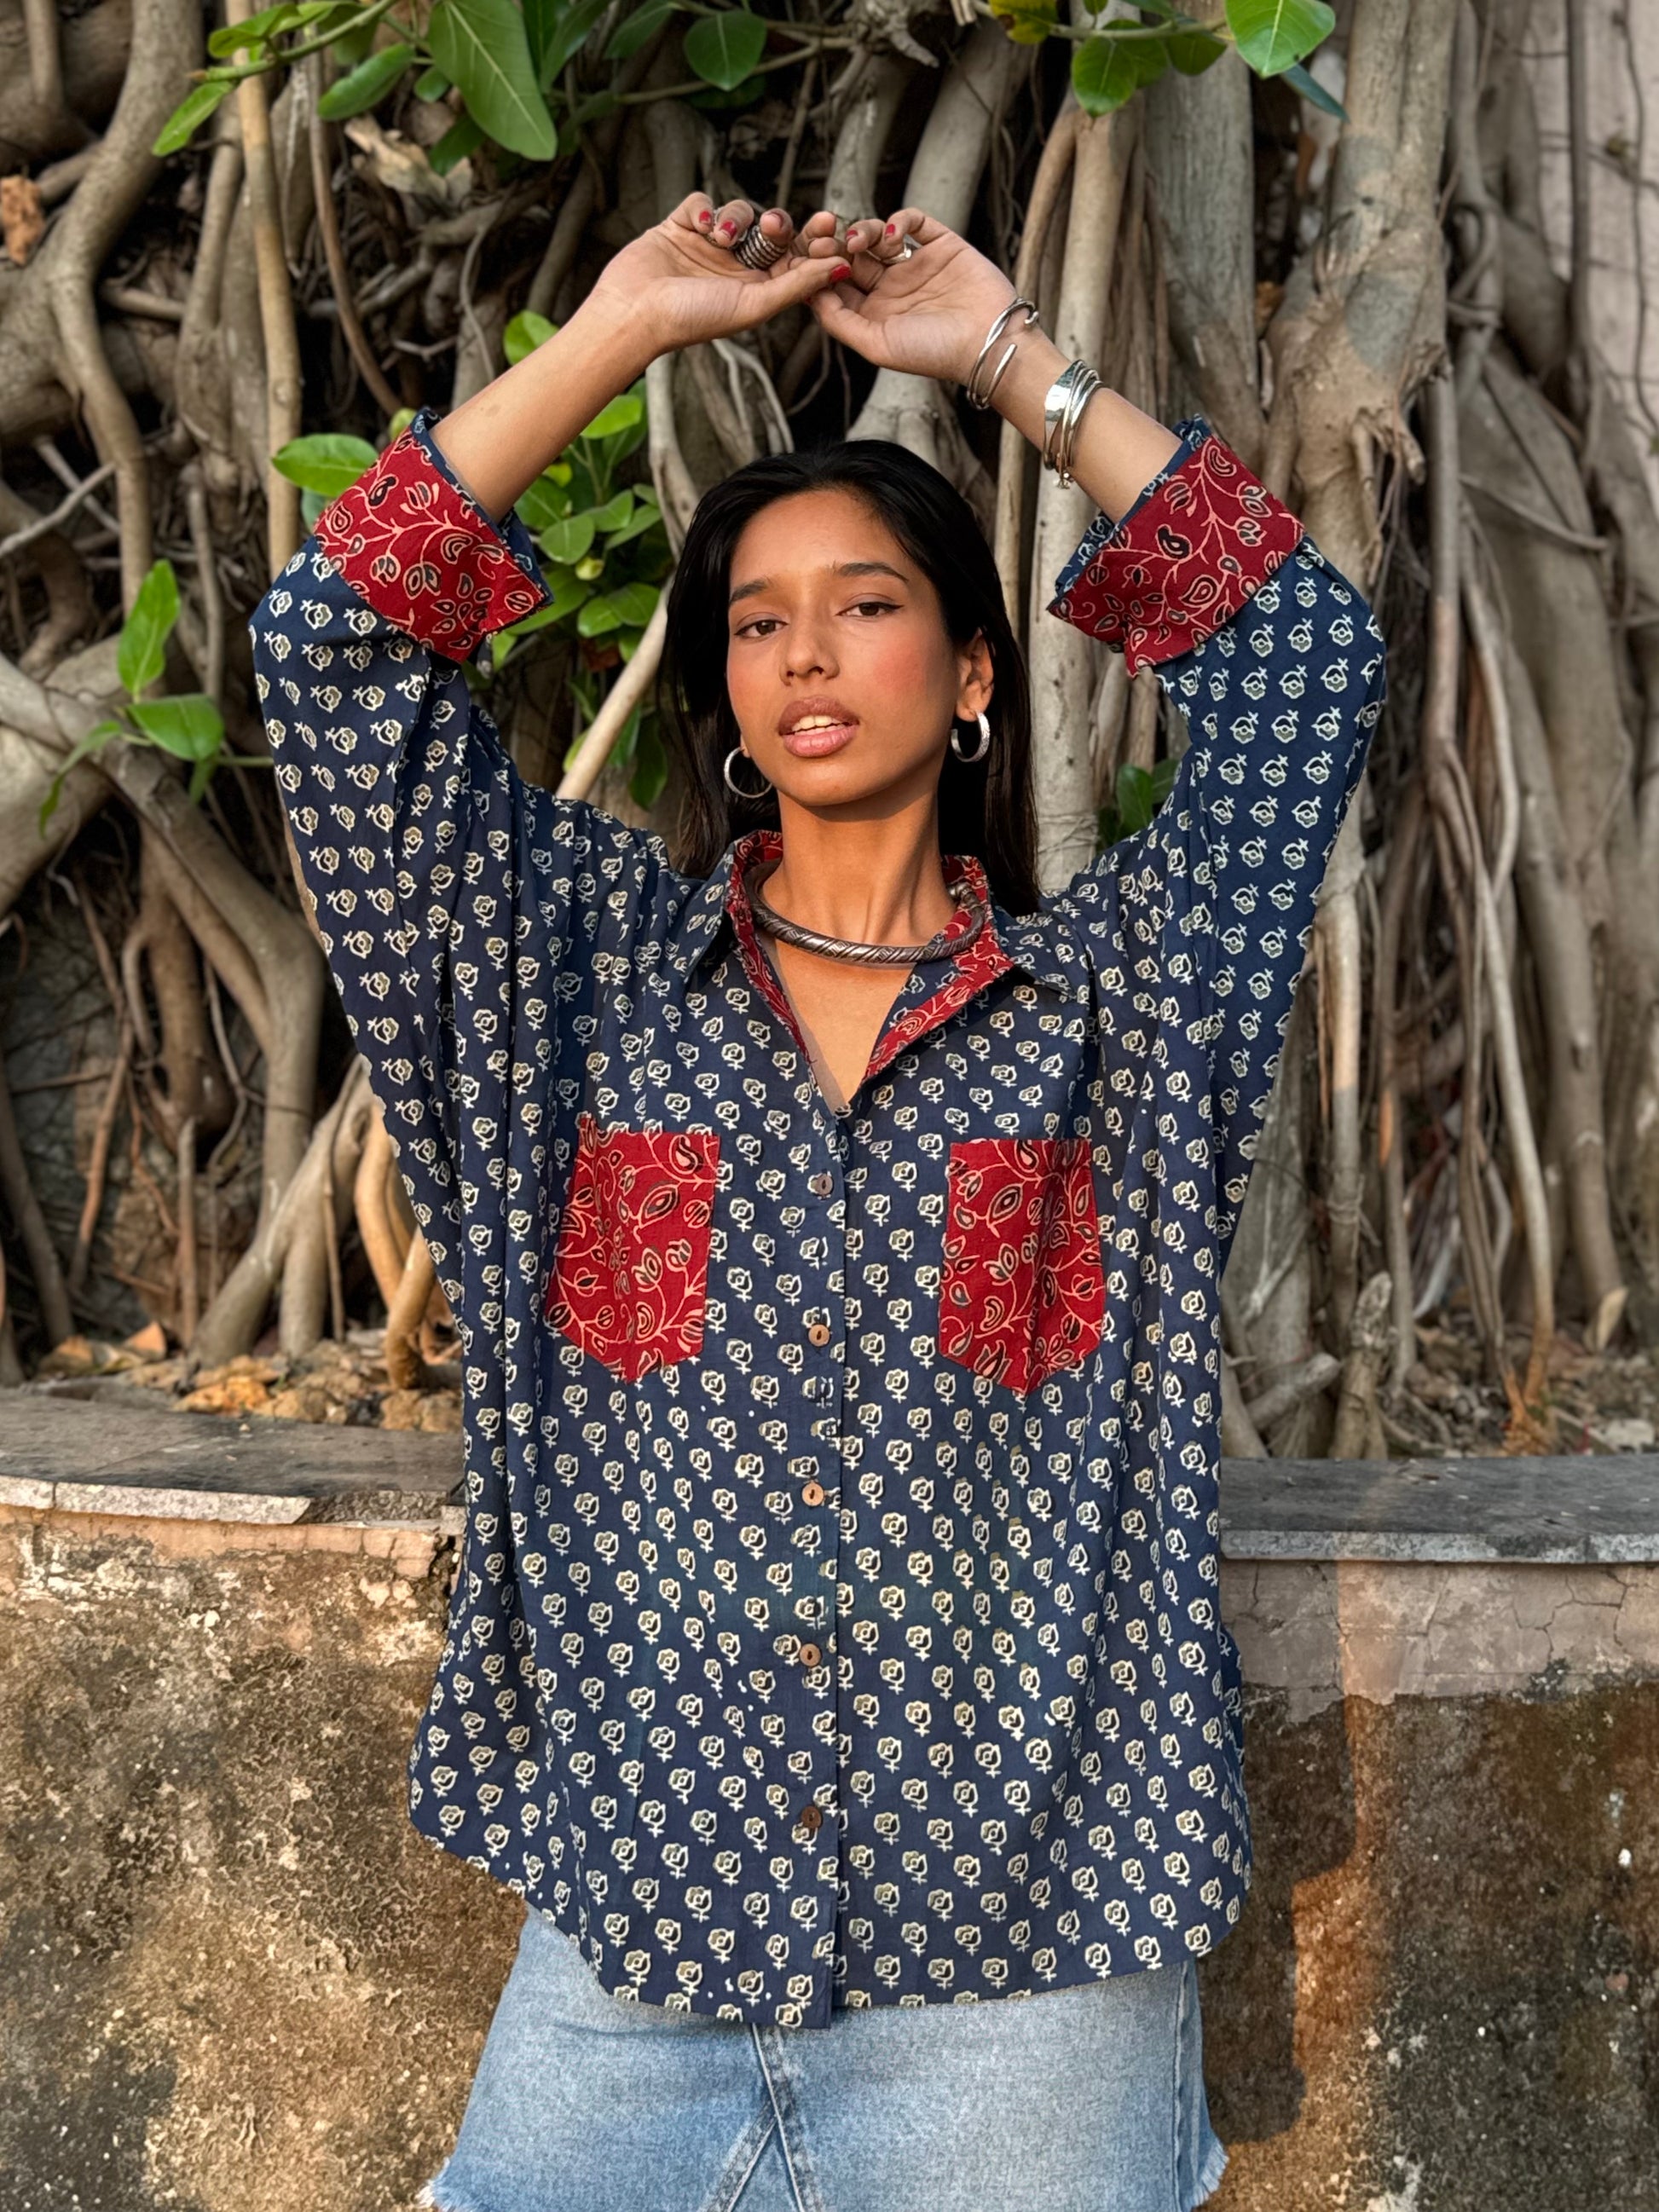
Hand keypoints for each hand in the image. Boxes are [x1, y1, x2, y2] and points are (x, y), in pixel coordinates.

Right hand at [583, 192, 849, 368]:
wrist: (635, 311)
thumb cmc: (692, 318)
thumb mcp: (754, 304)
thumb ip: (798, 285)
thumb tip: (843, 268)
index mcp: (759, 289)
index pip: (796, 257)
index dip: (813, 240)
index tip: (827, 226)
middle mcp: (737, 266)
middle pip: (772, 229)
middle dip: (776, 223)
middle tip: (774, 224)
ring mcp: (709, 245)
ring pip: (740, 211)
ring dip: (734, 218)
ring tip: (718, 237)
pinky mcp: (682, 226)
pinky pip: (704, 201)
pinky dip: (704, 208)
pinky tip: (697, 226)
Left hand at [797, 207, 1016, 385]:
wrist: (987, 342)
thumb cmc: (934, 353)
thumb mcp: (876, 346)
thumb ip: (841, 322)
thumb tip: (810, 295)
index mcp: (875, 313)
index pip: (838, 284)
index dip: (821, 270)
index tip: (808, 261)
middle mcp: (893, 287)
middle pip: (854, 255)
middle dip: (836, 245)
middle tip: (824, 241)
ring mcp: (916, 264)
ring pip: (878, 235)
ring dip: (864, 231)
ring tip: (861, 240)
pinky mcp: (941, 245)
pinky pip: (914, 220)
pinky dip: (901, 218)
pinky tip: (895, 233)